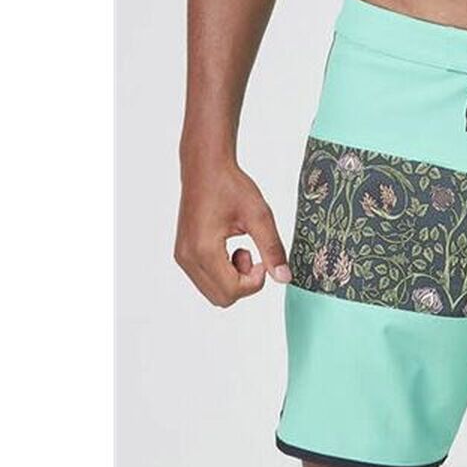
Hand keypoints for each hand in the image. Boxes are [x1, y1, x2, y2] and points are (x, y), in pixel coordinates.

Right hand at [174, 161, 290, 306]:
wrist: (205, 168)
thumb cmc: (230, 186)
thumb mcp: (260, 216)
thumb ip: (272, 249)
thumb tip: (284, 278)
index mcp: (204, 250)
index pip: (232, 291)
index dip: (255, 282)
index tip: (262, 260)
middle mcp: (188, 258)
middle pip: (222, 298)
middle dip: (244, 283)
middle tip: (252, 255)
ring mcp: (183, 257)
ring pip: (213, 292)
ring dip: (233, 279)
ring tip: (240, 249)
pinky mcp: (183, 254)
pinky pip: (206, 280)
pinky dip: (222, 273)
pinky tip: (229, 249)